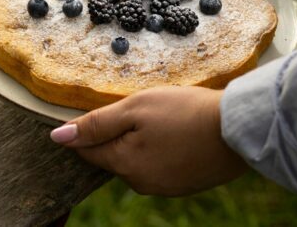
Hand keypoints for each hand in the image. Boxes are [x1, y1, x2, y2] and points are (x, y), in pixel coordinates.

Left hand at [50, 86, 246, 195]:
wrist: (239, 128)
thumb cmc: (185, 112)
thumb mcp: (135, 108)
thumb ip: (96, 124)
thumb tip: (57, 137)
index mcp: (124, 165)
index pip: (87, 150)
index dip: (87, 129)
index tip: (101, 111)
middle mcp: (141, 184)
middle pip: (112, 155)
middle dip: (118, 133)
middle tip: (142, 109)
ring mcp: (164, 188)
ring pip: (136, 160)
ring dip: (139, 141)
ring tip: (162, 119)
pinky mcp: (184, 186)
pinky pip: (159, 165)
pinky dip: (160, 149)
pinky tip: (176, 132)